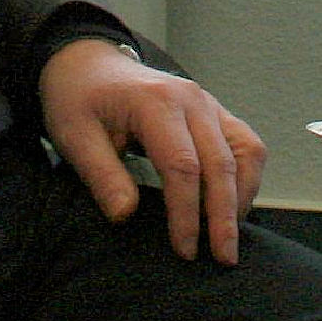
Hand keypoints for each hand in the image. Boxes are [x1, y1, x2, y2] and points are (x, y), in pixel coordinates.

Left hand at [39, 37, 266, 264]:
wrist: (88, 63)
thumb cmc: (78, 99)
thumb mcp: (74, 135)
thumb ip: (101, 175)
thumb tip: (126, 215)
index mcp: (156, 103)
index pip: (183, 166)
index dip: (187, 213)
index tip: (184, 250)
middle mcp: (192, 99)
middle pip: (221, 163)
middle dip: (224, 215)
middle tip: (223, 258)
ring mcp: (208, 103)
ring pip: (246, 151)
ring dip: (243, 196)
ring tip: (231, 236)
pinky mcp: (215, 111)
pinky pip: (247, 143)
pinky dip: (247, 177)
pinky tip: (234, 206)